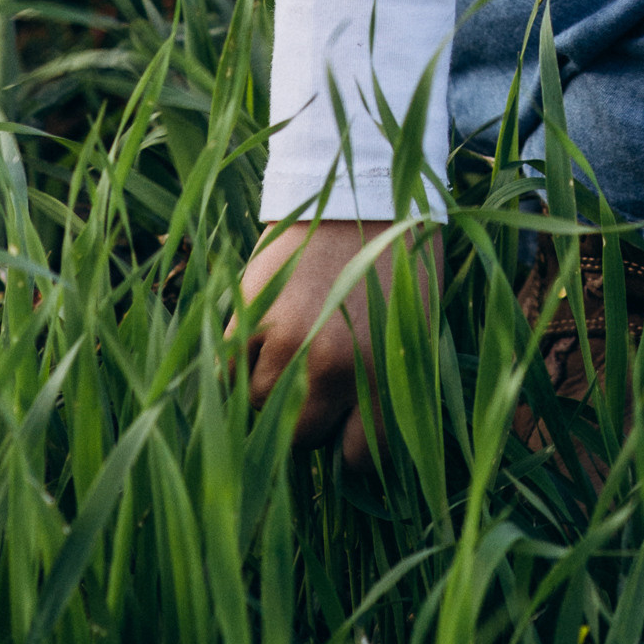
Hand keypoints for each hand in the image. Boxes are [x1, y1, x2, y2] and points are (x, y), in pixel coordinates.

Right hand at [236, 214, 434, 467]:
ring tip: (289, 348)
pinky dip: (236, 366)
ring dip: (267, 388)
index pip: (355, 457)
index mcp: (385, 375)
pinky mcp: (253, 311)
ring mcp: (290, 340)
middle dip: (303, 420)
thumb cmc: (400, 259)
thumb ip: (384, 388)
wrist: (366, 186)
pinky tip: (256, 344)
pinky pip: (228, 369)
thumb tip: (353, 443)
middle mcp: (336, 368)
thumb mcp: (415, 329)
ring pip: (257, 405)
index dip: (345, 445)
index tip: (342, 430)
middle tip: (312, 386)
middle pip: (299, 438)